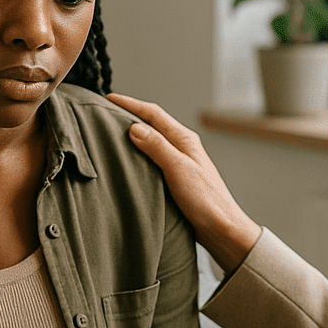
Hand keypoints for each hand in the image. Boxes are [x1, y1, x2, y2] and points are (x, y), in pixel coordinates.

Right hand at [106, 92, 261, 272]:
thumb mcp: (178, 170)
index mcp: (185, 140)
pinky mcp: (177, 178)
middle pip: (153, 124)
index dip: (130, 104)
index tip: (108, 98)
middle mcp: (183, 147)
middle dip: (130, 114)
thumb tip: (135, 128)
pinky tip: (129, 159)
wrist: (222, 228)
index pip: (154, 114)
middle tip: (106, 111)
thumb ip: (157, 147)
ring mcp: (180, 162)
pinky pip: (153, 158)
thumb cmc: (205, 200)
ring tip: (113, 131)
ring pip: (152, 141)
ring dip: (134, 134)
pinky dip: (139, 153)